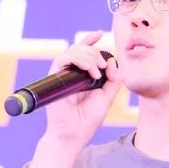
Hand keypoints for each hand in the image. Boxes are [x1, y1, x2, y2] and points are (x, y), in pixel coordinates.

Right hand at [41, 30, 122, 148]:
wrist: (73, 134)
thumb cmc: (87, 119)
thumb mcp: (107, 97)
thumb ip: (113, 79)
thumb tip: (112, 61)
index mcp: (81, 76)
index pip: (84, 52)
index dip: (90, 40)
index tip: (100, 33)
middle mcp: (70, 73)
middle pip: (81, 49)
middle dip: (95, 52)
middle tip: (103, 67)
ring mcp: (62, 74)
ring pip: (73, 50)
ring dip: (89, 55)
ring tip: (97, 70)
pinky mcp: (55, 77)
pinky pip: (64, 58)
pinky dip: (80, 60)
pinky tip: (91, 71)